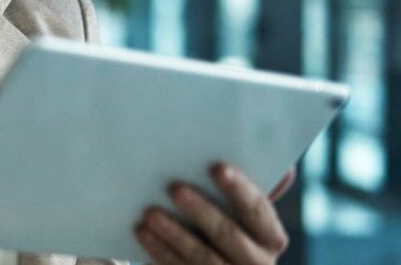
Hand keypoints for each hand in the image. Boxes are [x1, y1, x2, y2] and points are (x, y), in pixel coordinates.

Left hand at [134, 163, 296, 264]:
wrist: (214, 262)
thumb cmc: (224, 223)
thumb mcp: (239, 212)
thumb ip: (244, 191)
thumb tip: (280, 168)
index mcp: (271, 237)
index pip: (258, 210)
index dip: (238, 189)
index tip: (217, 167)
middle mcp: (257, 262)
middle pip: (229, 235)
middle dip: (201, 211)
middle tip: (175, 188)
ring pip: (203, 257)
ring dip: (174, 233)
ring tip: (150, 213)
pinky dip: (160, 250)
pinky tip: (143, 231)